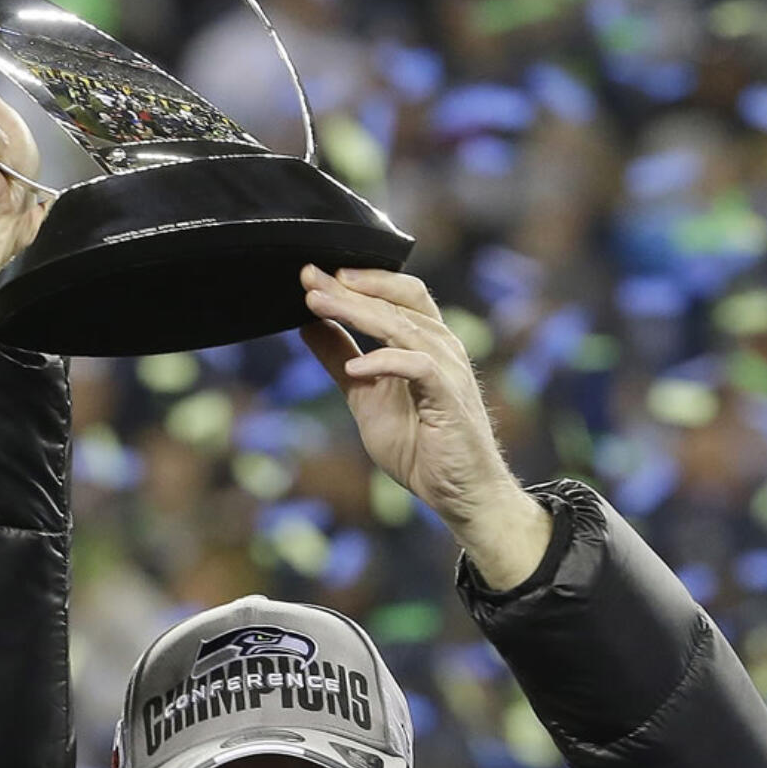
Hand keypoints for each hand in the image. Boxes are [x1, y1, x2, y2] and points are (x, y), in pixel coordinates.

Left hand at [301, 265, 551, 588]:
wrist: (458, 493)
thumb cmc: (420, 446)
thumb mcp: (365, 397)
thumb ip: (341, 358)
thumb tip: (308, 325)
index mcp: (425, 341)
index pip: (394, 293)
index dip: (356, 279)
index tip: (312, 274)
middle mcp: (441, 346)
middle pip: (396, 300)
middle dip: (349, 287)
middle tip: (308, 278)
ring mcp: (448, 369)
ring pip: (402, 325)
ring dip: (357, 312)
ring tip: (318, 306)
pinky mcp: (449, 397)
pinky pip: (417, 366)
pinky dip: (384, 362)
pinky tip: (354, 369)